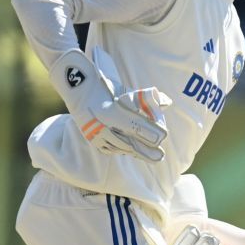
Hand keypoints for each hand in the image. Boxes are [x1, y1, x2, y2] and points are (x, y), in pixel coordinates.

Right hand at [50, 49, 169, 161]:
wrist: (77, 88)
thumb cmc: (106, 88)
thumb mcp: (125, 92)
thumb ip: (146, 99)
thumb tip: (166, 102)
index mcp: (111, 112)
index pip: (135, 126)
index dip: (150, 132)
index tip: (163, 136)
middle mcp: (102, 125)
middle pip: (128, 141)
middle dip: (146, 149)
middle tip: (160, 156)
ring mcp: (94, 133)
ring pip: (119, 147)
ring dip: (135, 151)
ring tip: (150, 156)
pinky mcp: (91, 138)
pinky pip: (108, 148)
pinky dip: (121, 149)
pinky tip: (131, 151)